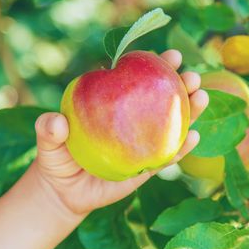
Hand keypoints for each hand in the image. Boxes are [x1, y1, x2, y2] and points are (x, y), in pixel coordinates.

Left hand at [33, 50, 208, 216]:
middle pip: (161, 98)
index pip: (136, 79)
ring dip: (190, 110)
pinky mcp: (148, 167)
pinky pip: (167, 156)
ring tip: (201, 98)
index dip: (155, 66)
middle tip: (192, 77)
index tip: (171, 56)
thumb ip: (48, 130)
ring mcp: (143, 143)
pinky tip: (194, 136)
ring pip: (171, 124)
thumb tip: (58, 122)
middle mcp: (133, 120)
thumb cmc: (57, 160)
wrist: (64, 193)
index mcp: (114, 105)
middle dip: (181, 83)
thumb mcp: (47, 144)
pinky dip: (181, 147)